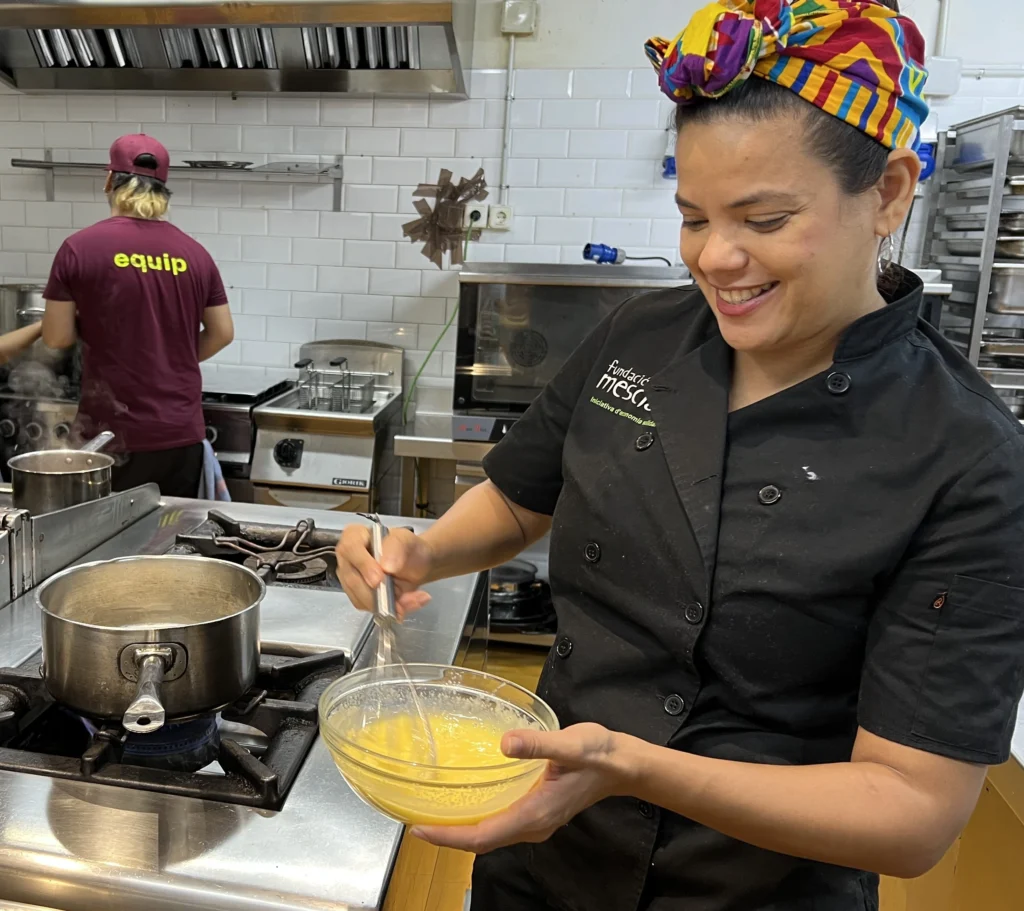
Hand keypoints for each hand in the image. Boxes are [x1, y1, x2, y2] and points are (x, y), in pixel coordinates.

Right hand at [335, 524, 433, 616]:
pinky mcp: (359, 596)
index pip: (350, 549)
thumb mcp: (407, 540)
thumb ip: (397, 548)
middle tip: (400, 600)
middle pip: (352, 580)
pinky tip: (405, 605)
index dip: (363, 566)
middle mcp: (348, 559)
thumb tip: (386, 566)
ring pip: (360, 599)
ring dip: (387, 605)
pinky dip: (390, 610)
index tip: (378, 580)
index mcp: (354, 537)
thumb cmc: (409, 547)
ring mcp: (351, 579)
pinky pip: (370, 608)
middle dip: (377, 594)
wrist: (418, 564)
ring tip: (413, 600)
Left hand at [412, 723, 631, 853]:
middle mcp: (532, 825)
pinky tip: (466, 803)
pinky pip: (500, 824)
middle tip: (414, 822)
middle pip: (481, 841)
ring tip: (432, 815)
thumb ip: (538, 744)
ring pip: (490, 835)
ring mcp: (536, 822)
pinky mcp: (537, 813)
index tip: (418, 829)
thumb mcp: (569, 744)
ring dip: (461, 830)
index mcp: (534, 814)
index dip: (449, 836)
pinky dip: (477, 821)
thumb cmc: (598, 753)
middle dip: (447, 836)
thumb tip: (505, 743)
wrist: (623, 764)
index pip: (482, 836)